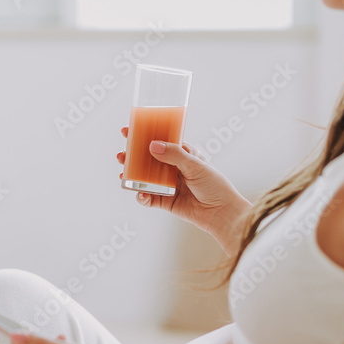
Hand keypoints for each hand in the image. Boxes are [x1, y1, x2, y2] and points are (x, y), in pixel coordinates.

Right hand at [117, 127, 250, 254]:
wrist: (222, 213)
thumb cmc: (214, 186)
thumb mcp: (195, 165)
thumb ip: (174, 155)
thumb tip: (152, 145)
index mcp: (183, 155)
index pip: (160, 142)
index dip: (144, 136)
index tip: (127, 130)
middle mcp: (174, 169)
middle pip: (148, 160)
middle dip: (133, 157)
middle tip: (122, 155)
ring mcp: (169, 185)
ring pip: (145, 179)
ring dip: (133, 176)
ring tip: (124, 173)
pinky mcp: (166, 202)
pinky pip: (150, 198)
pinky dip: (142, 197)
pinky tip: (139, 194)